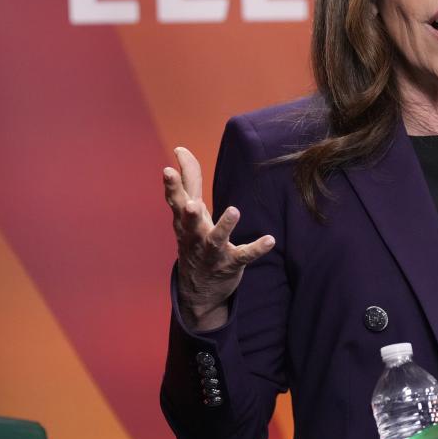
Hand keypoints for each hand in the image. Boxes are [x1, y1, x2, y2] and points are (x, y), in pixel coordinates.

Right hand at [163, 147, 274, 330]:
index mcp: (184, 221)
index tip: (167, 170)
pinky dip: (256, 248)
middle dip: (189, 213)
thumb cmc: (194, 238)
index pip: (175, 202)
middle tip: (192, 204)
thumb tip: (179, 149)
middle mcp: (195, 236)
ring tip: (234, 210)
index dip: (171, 187)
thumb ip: (188, 180)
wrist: (198, 289)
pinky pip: (244, 256)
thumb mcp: (189, 210)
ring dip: (224, 226)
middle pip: (189, 223)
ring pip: (216, 239)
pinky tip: (270, 240)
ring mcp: (211, 252)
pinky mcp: (230, 264)